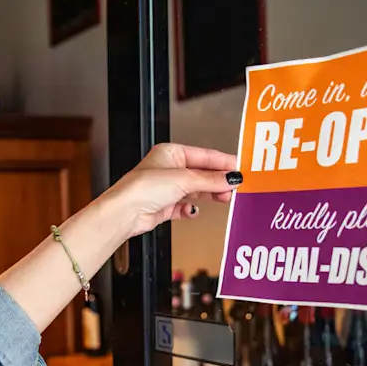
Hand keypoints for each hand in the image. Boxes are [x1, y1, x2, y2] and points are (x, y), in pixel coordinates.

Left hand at [105, 143, 240, 237]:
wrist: (125, 212)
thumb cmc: (143, 188)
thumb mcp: (184, 179)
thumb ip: (210, 179)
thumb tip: (231, 177)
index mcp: (171, 153)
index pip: (204, 155)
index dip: (223, 162)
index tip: (240, 168)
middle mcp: (168, 169)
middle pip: (201, 174)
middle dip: (218, 181)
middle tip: (235, 187)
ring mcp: (166, 188)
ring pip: (195, 190)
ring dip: (209, 195)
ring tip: (224, 198)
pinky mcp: (164, 206)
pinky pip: (184, 207)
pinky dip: (191, 209)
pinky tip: (194, 211)